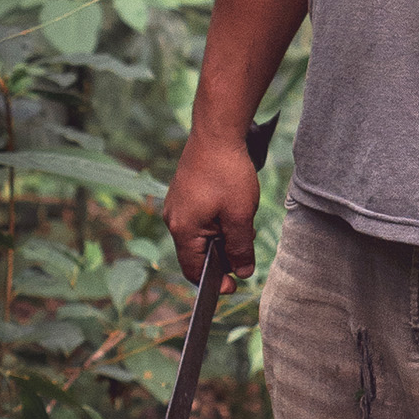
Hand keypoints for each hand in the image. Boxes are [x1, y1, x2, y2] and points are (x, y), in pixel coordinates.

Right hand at [164, 131, 259, 288]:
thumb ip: (240, 248)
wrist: (217, 132)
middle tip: (245, 245)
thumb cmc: (227, 173)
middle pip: (196, 253)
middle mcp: (173, 219)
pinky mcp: (183, 194)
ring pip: (199, 235)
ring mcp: (176, 206)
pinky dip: (216, 223)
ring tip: (242, 222)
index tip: (234, 286)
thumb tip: (242, 273)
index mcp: (182, 229)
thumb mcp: (240, 216)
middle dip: (222, 255)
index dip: (214, 282)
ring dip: (221, 237)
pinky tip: (233, 209)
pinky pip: (198, 219)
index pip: (193, 270)